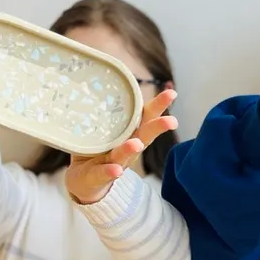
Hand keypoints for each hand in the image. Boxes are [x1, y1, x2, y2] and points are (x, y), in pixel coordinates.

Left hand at [66, 90, 176, 204]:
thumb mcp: (103, 128)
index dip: (159, 105)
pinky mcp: (100, 175)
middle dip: (157, 127)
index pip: (146, 116)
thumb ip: (105, 109)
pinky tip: (116, 170)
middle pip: (144, 135)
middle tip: (172, 121)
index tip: (172, 93)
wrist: (87, 183)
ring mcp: (115, 162)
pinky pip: (105, 173)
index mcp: (130, 133)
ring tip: (137, 143)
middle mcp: (128, 146)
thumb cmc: (97, 150)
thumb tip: (102, 76)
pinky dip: (111, 172)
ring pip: (125, 154)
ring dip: (132, 148)